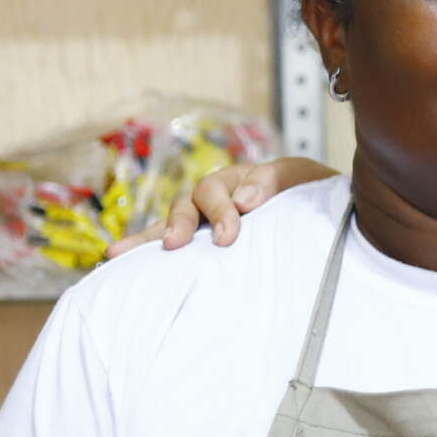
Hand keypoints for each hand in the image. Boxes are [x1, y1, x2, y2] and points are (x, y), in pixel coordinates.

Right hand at [103, 157, 331, 256]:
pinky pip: (168, 243)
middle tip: (175, 243)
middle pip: (186, 205)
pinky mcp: (202, 243)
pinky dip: (144, 250)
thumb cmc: (307, 191)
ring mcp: (204, 220)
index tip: (228, 236)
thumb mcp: (299, 176)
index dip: (220, 212)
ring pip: (170, 223)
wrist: (320, 209)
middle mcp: (212, 198)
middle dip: (179, 224)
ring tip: (120, 252)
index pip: (216, 191)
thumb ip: (274, 180)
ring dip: (148, 238)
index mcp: (234, 180)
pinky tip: (117, 261)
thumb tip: (243, 199)